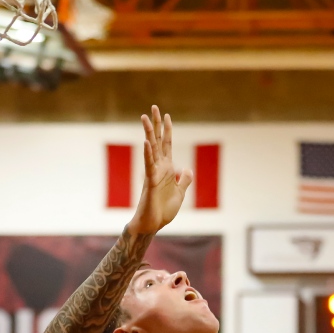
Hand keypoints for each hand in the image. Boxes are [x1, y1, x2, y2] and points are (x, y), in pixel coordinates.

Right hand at [128, 105, 192, 234]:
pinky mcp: (149, 183)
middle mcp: (158, 168)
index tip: (166, 115)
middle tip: (153, 107)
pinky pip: (148, 166)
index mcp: (167, 169)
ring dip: (149, 133)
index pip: (167, 145)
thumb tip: (187, 169)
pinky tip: (146, 142)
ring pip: (151, 149)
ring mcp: (153, 174)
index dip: (167, 130)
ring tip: (145, 117)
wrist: (152, 225)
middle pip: (157, 141)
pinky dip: (148, 154)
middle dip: (156, 124)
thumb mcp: (180, 194)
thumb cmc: (163, 211)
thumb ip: (185, 181)